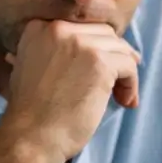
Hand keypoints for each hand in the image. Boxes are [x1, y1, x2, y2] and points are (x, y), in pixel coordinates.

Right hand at [0, 19, 140, 162]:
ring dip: (125, 72)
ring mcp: (81, 44)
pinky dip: (131, 84)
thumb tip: (88, 49)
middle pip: (104, 34)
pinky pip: (129, 65)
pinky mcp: (100, 62)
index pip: (82, 28)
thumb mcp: (30, 67)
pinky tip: (124, 101)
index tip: (99, 70)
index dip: (96, 48)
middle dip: (114, 57)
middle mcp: (58, 28)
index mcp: (40, 27)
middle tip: (117, 82)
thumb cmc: (32, 111)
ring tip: (120, 96)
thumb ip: (52, 51)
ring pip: (120, 49)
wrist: (32, 135)